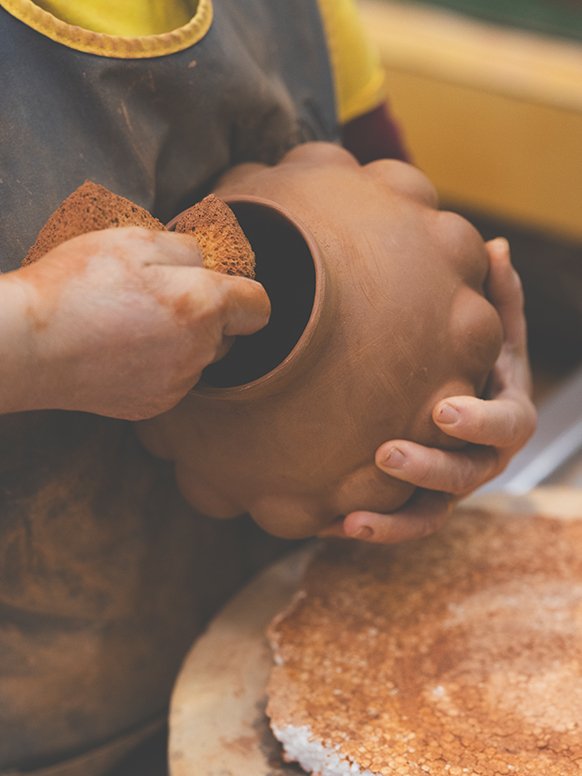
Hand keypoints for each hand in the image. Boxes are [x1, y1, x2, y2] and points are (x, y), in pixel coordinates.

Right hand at [0, 227, 269, 418]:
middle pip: (229, 334)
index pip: (260, 306)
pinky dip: (160, 366)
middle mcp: (199, 352)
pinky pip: (174, 381)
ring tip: (136, 323)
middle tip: (163, 296)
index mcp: (202, 306)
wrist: (28, 347)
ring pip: (200, 358)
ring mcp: (177, 384)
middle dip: (209, 314)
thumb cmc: (78, 285)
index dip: (244, 291)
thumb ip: (187, 249)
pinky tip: (124, 350)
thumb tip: (208, 261)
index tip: (219, 283)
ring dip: (184, 341)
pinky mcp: (153, 406)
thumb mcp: (134, 240)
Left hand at [321, 237, 536, 543]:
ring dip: (394, 520)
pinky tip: (330, 525)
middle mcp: (483, 455)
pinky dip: (370, 528)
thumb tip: (497, 246)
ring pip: (431, 513)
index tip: (442, 410)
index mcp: (505, 410)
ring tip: (350, 518)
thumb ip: (496, 296)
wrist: (452, 397)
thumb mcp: (487, 326)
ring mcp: (451, 485)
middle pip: (469, 474)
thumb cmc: (470, 356)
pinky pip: (398, 525)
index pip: (509, 423)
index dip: (480, 421)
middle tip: (387, 454)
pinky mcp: (420, 503)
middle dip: (430, 467)